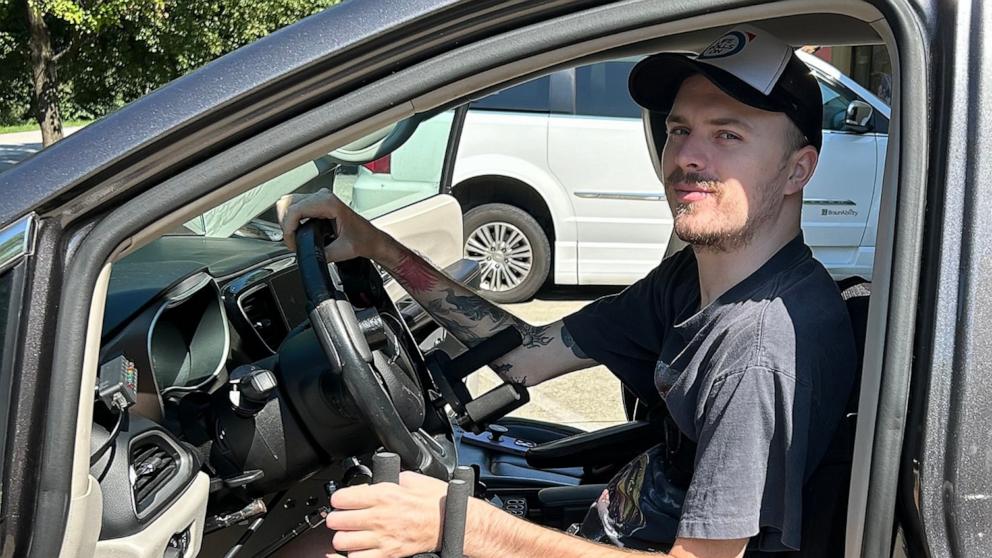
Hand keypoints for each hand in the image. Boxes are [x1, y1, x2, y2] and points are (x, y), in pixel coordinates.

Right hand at [276, 189, 391, 261]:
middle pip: (287, 203)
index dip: (288, 229)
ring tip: (294, 239)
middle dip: (285, 225)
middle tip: (292, 242)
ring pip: (288, 203)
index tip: (292, 243)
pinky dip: (291, 220)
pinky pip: (295, 206)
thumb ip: (322, 253)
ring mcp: (319, 198)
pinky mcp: (317, 203)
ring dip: (287, 222)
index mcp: (329, 203)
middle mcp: (323, 196)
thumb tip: (307, 255)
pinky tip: (297, 233)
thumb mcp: (342, 251)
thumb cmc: (363, 240)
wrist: (372, 239)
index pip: (295, 209)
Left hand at [325, 471, 448, 556]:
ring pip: (343, 542)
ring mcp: (382, 538)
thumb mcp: (412, 479)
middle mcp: (379, 517)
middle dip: (336, 518)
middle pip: (338, 521)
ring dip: (343, 538)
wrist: (450, 522)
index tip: (341, 501)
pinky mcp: (388, 554)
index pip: (342, 498)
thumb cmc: (435, 502)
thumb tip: (379, 478)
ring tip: (349, 534)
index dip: (339, 499)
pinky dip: (352, 555)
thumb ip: (391, 479)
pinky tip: (355, 550)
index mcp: (384, 495)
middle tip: (341, 517)